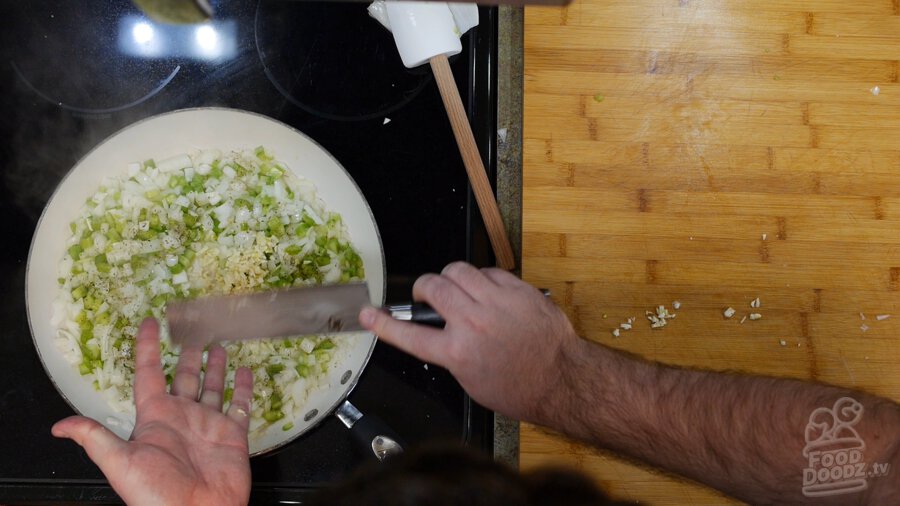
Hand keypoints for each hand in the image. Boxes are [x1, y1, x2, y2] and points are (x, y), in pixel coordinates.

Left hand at [52, 318, 253, 505]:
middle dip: (189, 354)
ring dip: (215, 367)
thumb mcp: (119, 463)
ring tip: (219, 346)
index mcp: (155, 418)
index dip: (148, 347)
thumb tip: (60, 427)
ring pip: (212, 387)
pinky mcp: (233, 436)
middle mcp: (182, 417)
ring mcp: (209, 425)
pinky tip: (246, 373)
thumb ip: (95, 438)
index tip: (149, 324)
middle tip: (194, 332)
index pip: (150, 373)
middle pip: (185, 377)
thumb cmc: (155, 495)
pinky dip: (244, 389)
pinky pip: (240, 407)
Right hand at [359, 262, 581, 423]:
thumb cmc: (522, 387)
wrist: (562, 378)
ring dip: (450, 278)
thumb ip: (450, 355)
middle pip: (432, 287)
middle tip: (427, 296)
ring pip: (457, 270)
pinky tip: (487, 293)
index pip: (408, 334)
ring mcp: (496, 302)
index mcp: (456, 352)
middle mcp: (473, 323)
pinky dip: (481, 279)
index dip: (383, 323)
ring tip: (457, 290)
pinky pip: (488, 272)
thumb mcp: (472, 381)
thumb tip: (440, 337)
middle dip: (423, 289)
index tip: (368, 313)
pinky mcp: (517, 289)